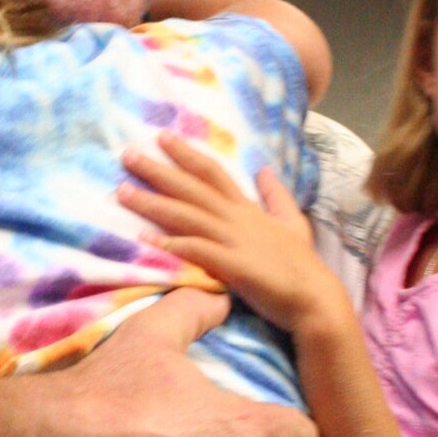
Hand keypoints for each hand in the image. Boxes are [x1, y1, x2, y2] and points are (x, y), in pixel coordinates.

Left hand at [118, 134, 334, 333]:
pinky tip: (145, 239)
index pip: (212, 173)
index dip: (186, 154)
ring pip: (187, 216)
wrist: (315, 299)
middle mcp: (237, 219)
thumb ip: (275, 195)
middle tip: (127, 154)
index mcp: (247, 209)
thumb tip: (264, 169)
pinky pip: (197, 251)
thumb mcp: (293, 222)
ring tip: (122, 192)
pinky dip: (171, 244)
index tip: (162, 137)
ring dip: (153, 203)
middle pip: (191, 188)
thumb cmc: (302, 265)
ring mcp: (235, 241)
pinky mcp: (234, 267)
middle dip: (158, 170)